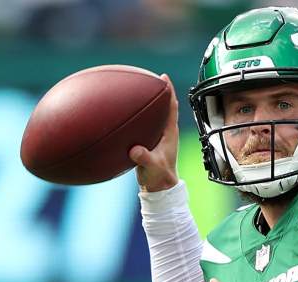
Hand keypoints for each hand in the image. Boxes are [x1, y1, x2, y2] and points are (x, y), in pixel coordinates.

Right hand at [129, 73, 179, 191]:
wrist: (159, 188)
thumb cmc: (159, 177)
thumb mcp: (151, 167)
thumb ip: (144, 158)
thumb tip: (135, 150)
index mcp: (169, 133)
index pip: (171, 107)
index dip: (169, 91)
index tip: (163, 77)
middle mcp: (165, 132)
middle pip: (163, 106)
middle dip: (157, 91)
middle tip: (149, 77)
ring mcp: (158, 136)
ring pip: (154, 114)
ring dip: (147, 102)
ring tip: (137, 90)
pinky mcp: (149, 142)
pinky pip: (144, 124)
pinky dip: (138, 116)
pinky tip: (126, 113)